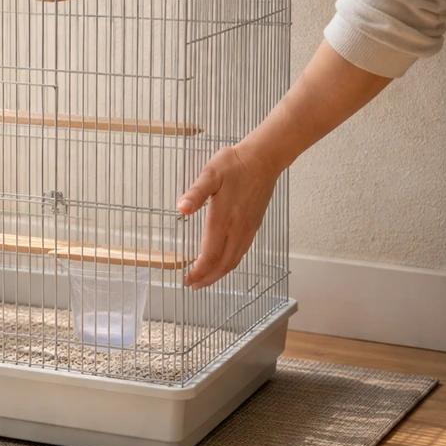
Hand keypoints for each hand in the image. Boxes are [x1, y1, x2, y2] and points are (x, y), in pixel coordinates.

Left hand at [178, 144, 279, 289]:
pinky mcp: (253, 225)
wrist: (263, 159)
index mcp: (222, 220)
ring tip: (205, 280)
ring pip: (234, 260)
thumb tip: (181, 208)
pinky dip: (230, 263)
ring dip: (219, 273)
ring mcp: (247, 229)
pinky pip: (242, 251)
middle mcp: (237, 229)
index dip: (198, 272)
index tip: (187, 280)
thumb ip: (195, 193)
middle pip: (223, 264)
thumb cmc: (234, 164)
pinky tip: (224, 263)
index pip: (210, 256)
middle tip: (193, 286)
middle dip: (207, 279)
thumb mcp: (209, 174)